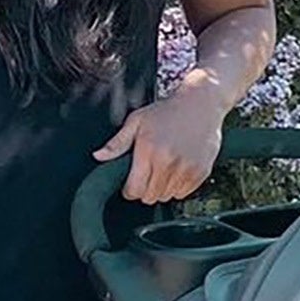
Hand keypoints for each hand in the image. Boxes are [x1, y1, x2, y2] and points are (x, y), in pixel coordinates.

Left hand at [93, 92, 223, 202]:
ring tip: (163, 170)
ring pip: (166, 197)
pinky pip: (183, 194)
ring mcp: (187, 169)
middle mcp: (169, 163)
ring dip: (161, 189)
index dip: (129, 191)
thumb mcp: (136, 121)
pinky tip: (176, 170)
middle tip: (147, 174)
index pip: (134, 190)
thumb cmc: (167, 111)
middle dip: (144, 190)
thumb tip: (98, 156)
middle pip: (150, 197)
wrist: (201, 103)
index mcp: (149, 151)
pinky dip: (178, 187)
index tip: (130, 184)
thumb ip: (117, 143)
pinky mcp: (201, 172)